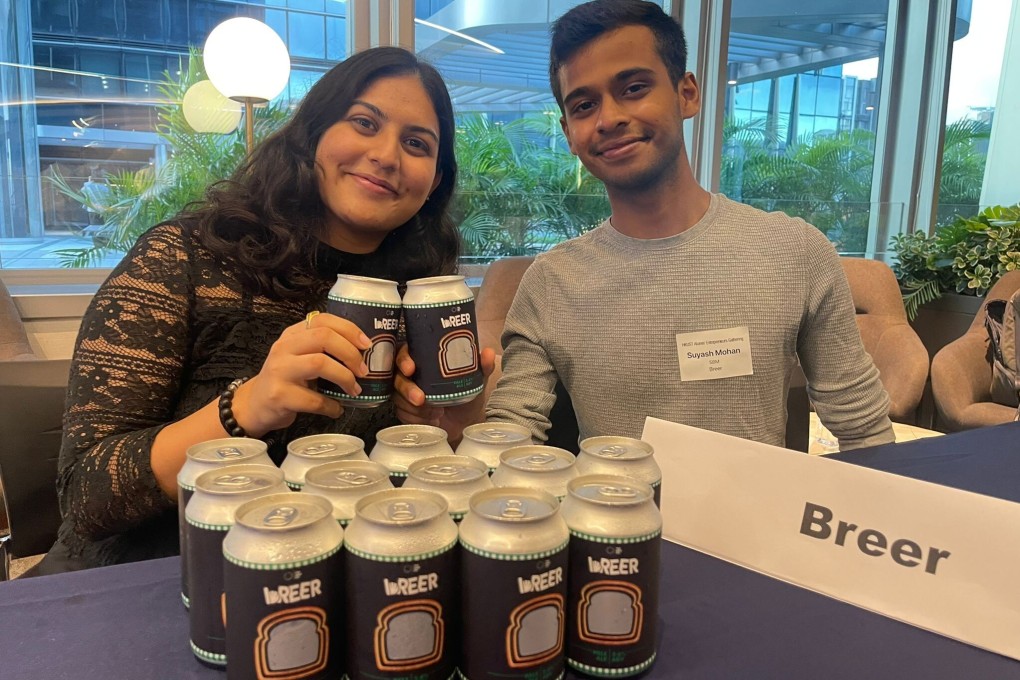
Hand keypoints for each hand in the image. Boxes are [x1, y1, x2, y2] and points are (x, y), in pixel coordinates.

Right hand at [230, 313, 372, 436]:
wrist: (255, 404)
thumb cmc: (285, 380)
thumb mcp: (299, 356)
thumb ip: (322, 349)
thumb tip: (362, 354)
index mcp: (292, 335)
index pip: (322, 319)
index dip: (349, 330)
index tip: (367, 344)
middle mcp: (283, 348)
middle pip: (324, 337)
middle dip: (350, 353)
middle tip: (363, 370)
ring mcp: (279, 371)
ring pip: (319, 363)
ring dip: (344, 377)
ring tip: (353, 390)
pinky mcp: (279, 395)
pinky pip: (314, 399)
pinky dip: (331, 406)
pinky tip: (336, 409)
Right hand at [393, 344, 496, 443]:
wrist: (465, 423)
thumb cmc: (467, 395)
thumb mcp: (476, 380)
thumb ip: (481, 366)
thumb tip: (487, 352)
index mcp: (424, 361)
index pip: (404, 353)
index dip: (403, 359)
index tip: (410, 368)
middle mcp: (411, 376)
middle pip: (397, 377)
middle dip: (406, 388)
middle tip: (421, 399)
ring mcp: (405, 394)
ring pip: (398, 398)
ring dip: (415, 408)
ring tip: (435, 413)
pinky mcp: (405, 411)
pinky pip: (403, 414)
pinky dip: (417, 418)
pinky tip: (430, 420)